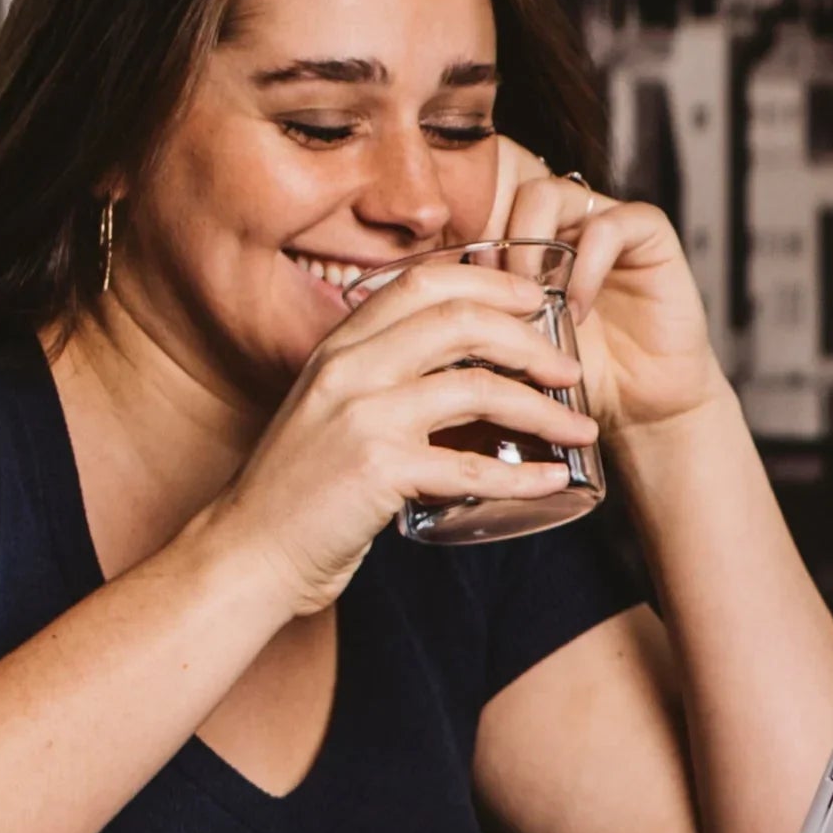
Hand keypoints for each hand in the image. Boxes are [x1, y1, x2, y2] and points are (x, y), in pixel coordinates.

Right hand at [210, 259, 598, 608]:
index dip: (490, 282)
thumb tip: (460, 377)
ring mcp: (362, 416)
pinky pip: (471, 467)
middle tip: (570, 369)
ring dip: (543, 409)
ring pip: (477, 388)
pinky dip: (524, 477)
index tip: (536, 300)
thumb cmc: (301, 490)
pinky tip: (555, 481)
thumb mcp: (333, 411)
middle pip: (461, 321)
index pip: (423, 283)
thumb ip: (382, 381)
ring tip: (581, 429)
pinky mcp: (377, 470)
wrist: (250, 550)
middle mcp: (350, 368)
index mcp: (340, 346)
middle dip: (530, 340)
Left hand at [485, 143, 728, 435]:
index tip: (460, 295)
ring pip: (551, 194)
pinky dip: (587, 266)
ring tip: (533, 300)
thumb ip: (478, 318)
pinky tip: (578, 310)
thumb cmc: (579, 380)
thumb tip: (419, 309)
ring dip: (532, 246)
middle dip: (496, 243)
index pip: (486, 207)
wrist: (645, 410)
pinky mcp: (649, 235)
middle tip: (495, 298)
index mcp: (531, 241)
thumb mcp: (513, 348)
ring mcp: (606, 222)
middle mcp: (566, 222)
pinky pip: (609, 225)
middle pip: (509, 192)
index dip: (468, 243)